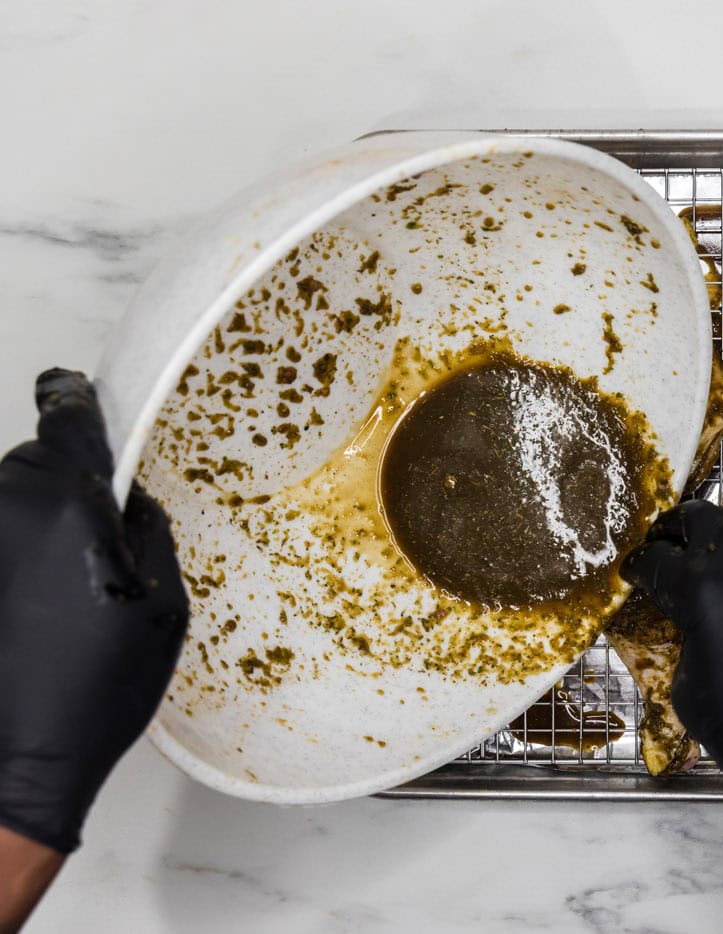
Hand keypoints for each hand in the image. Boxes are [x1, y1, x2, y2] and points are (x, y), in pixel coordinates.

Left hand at [0, 369, 187, 853]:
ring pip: (10, 501)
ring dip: (34, 525)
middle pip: (36, 463)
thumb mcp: (162, 602)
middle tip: (96, 545)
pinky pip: (0, 541)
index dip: (73, 395)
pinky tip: (32, 606)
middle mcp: (9, 509)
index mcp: (69, 504)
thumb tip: (129, 499)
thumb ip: (147, 530)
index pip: (66, 415)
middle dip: (64, 487)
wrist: (21, 756)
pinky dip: (15, 558)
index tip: (74, 387)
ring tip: (61, 588)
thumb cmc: (98, 684)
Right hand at [624, 499, 722, 832]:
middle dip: (678, 529)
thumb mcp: (687, 686)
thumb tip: (696, 622)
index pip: (657, 558)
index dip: (639, 565)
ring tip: (718, 550)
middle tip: (670, 545)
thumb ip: (687, 636)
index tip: (635, 570)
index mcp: (701, 587)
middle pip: (700, 517)